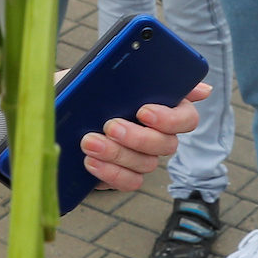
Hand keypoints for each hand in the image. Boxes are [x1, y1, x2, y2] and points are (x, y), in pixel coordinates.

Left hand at [80, 83, 206, 190]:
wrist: (55, 116)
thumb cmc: (84, 92)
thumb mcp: (105, 74)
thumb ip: (147, 75)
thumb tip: (202, 88)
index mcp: (160, 107)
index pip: (187, 117)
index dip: (169, 118)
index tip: (143, 110)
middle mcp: (156, 134)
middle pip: (168, 144)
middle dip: (138, 136)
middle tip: (110, 125)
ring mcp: (140, 157)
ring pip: (147, 164)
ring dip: (117, 153)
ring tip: (89, 141)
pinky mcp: (123, 176)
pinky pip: (130, 183)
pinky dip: (111, 173)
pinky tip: (90, 161)